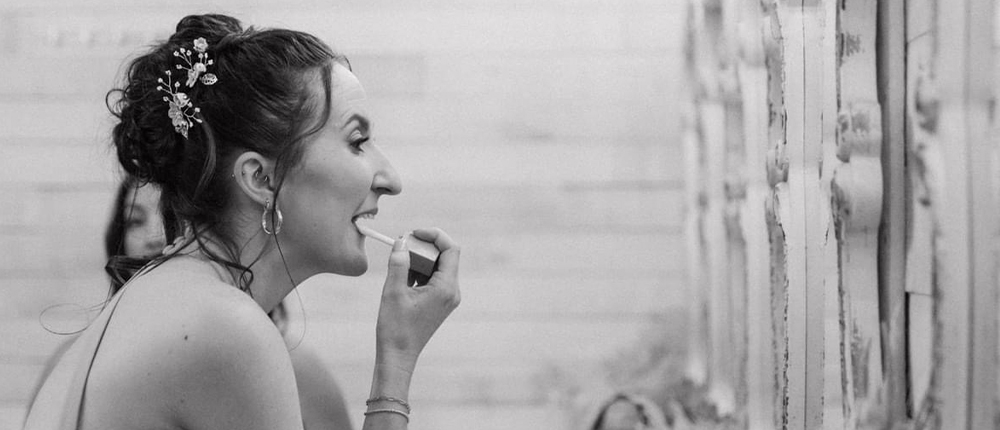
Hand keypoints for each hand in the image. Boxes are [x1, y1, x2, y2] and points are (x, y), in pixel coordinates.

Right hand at [374, 228, 460, 368]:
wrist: (399, 356)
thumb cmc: (395, 328)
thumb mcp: (393, 292)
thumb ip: (399, 263)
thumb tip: (401, 242)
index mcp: (446, 288)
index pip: (451, 249)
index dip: (434, 235)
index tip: (413, 233)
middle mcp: (452, 291)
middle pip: (446, 256)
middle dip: (424, 247)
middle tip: (402, 245)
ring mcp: (448, 298)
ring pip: (439, 267)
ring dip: (420, 259)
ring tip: (400, 264)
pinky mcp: (441, 302)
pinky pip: (435, 278)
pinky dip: (420, 272)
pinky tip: (403, 278)